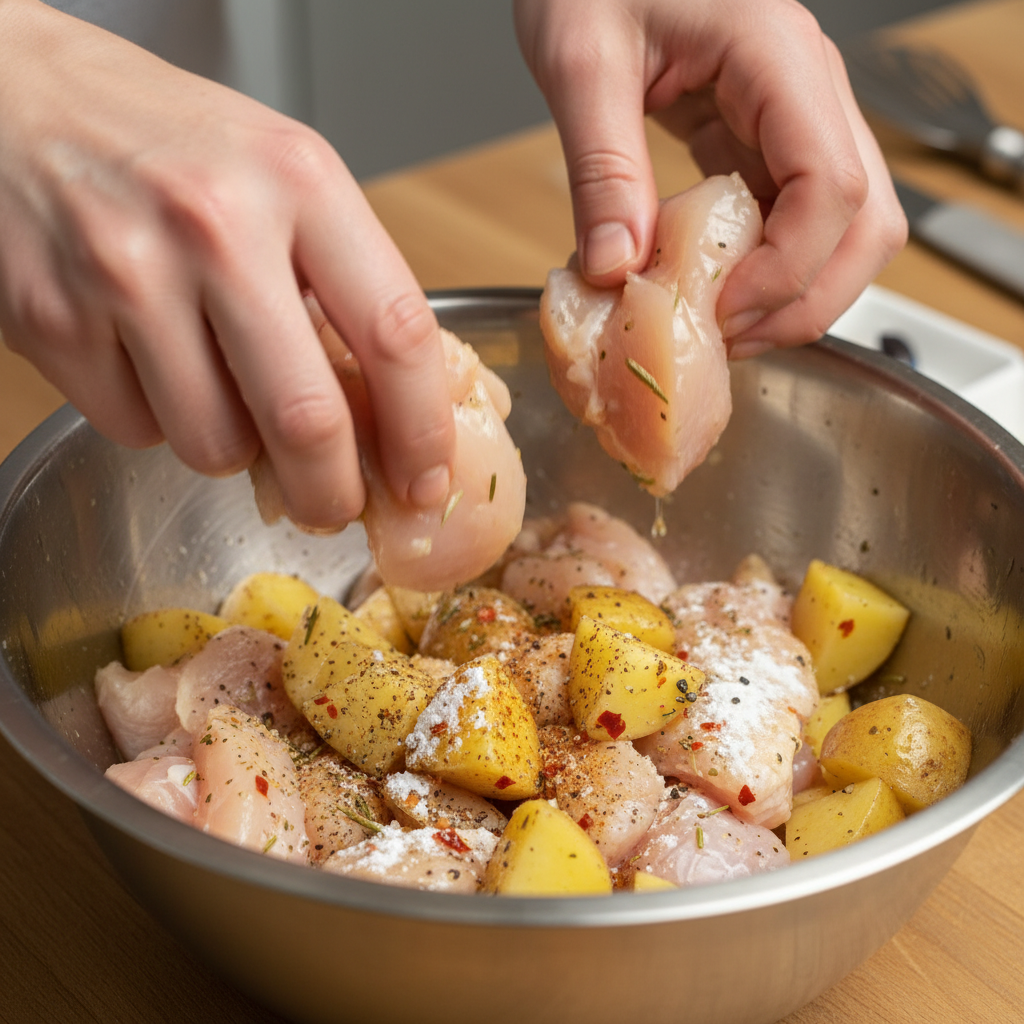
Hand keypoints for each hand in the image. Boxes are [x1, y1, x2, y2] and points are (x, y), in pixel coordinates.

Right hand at [0, 0, 454, 529]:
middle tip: (333, 506)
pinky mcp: (51, 318)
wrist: (19, 95)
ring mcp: (126, 272)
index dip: (421, 430)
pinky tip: (145, 359)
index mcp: (300, 181)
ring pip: (215, 446)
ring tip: (217, 385)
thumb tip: (390, 418)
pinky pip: (136, 430)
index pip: (396, 334)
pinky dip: (155, 419)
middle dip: (330, 492)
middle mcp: (216, 224)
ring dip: (231, 446)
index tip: (424, 480)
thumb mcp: (284, 176)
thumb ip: (343, 285)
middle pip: (307, 421)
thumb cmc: (171, 142)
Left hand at [514, 0, 906, 355]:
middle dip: (805, 300)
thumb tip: (616, 269)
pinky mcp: (768, 145)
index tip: (721, 311)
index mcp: (776, 56)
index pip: (833, 184)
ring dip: (792, 294)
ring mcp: (796, 121)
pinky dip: (763, 272)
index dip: (788, 269)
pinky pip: (795, 224)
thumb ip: (602, 168)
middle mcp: (807, 90)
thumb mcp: (580, 60)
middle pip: (867, 222)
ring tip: (719, 326)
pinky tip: (709, 292)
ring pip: (844, 232)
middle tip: (727, 338)